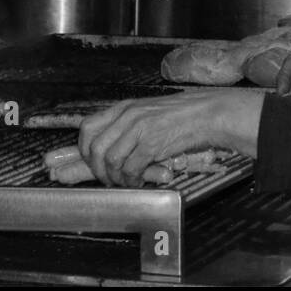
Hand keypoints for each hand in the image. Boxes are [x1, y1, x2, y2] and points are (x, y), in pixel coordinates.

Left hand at [76, 91, 261, 187]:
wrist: (206, 114)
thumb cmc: (179, 116)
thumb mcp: (147, 114)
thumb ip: (126, 127)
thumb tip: (107, 151)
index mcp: (124, 108)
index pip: (87, 128)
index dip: (84, 150)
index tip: (92, 163)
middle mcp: (127, 116)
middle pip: (94, 148)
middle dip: (97, 170)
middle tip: (109, 180)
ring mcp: (139, 128)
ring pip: (110, 160)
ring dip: (115, 178)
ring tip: (126, 183)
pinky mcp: (152, 143)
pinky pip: (130, 168)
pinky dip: (131, 180)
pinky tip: (140, 182)